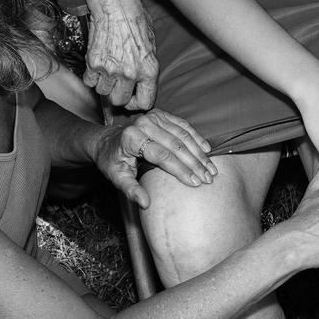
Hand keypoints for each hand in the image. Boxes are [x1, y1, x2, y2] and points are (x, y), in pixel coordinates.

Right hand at [84, 0, 157, 110]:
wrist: (115, 5)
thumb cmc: (135, 19)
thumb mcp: (151, 44)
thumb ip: (146, 66)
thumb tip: (141, 83)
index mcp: (149, 70)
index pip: (144, 103)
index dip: (136, 103)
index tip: (131, 97)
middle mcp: (130, 73)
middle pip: (119, 101)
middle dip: (117, 95)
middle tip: (116, 84)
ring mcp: (110, 70)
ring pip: (102, 92)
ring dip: (103, 84)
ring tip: (107, 70)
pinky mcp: (93, 63)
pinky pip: (89, 81)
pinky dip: (91, 76)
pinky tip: (97, 64)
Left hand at [92, 109, 217, 207]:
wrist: (107, 141)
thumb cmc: (112, 162)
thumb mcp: (117, 178)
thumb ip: (131, 190)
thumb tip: (146, 204)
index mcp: (132, 138)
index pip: (163, 156)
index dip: (181, 170)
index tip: (195, 183)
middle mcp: (144, 123)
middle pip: (176, 145)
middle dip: (195, 163)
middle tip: (209, 179)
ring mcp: (154, 116)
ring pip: (183, 135)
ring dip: (200, 153)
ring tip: (212, 168)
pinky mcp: (161, 114)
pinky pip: (183, 125)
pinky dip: (197, 138)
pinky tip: (207, 150)